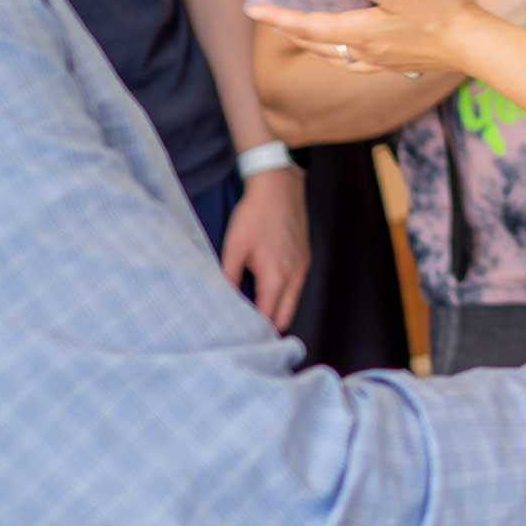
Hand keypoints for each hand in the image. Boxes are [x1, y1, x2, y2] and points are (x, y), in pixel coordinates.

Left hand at [221, 165, 309, 332]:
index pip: (268, 318)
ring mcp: (302, 268)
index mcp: (276, 278)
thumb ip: (229, 278)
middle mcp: (294, 277)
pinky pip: (295, 287)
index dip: (254, 331)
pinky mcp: (304, 258)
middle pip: (284, 316)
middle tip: (246, 332)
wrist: (279, 187)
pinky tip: (266, 290)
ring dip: (276, 311)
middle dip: (268, 327)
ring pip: (292, 302)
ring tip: (253, 313)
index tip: (239, 338)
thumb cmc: (254, 216)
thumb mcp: (234, 247)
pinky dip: (283, 296)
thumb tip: (221, 302)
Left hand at [248, 0, 475, 75]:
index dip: (277, 18)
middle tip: (267, 20)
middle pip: (316, 44)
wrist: (478, 46)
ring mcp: (382, 62)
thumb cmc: (442, 12)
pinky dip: (338, 54)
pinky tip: (348, 52)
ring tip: (299, 36)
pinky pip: (355, 63)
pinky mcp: (399, 64)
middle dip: (290, 31)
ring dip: (312, 45)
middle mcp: (365, 53)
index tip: (253, 10)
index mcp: (360, 33)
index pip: (306, 27)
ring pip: (334, 57)